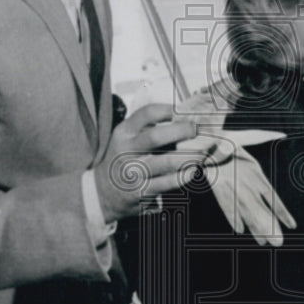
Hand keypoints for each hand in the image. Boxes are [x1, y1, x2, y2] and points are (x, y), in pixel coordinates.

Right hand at [95, 103, 208, 221]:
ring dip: (189, 156)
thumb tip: (182, 118)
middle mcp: (126, 151)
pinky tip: (192, 170)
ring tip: (202, 152)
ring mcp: (133, 173)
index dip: (168, 110)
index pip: (146, 114)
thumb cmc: (122, 160)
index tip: (183, 111)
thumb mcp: (125, 139)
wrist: (101, 194)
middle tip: (196, 130)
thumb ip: (147, 128)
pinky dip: (184, 176)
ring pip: (166, 162)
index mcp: (123, 133)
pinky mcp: (141, 192)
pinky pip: (168, 183)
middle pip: (156, 136)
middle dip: (181, 131)